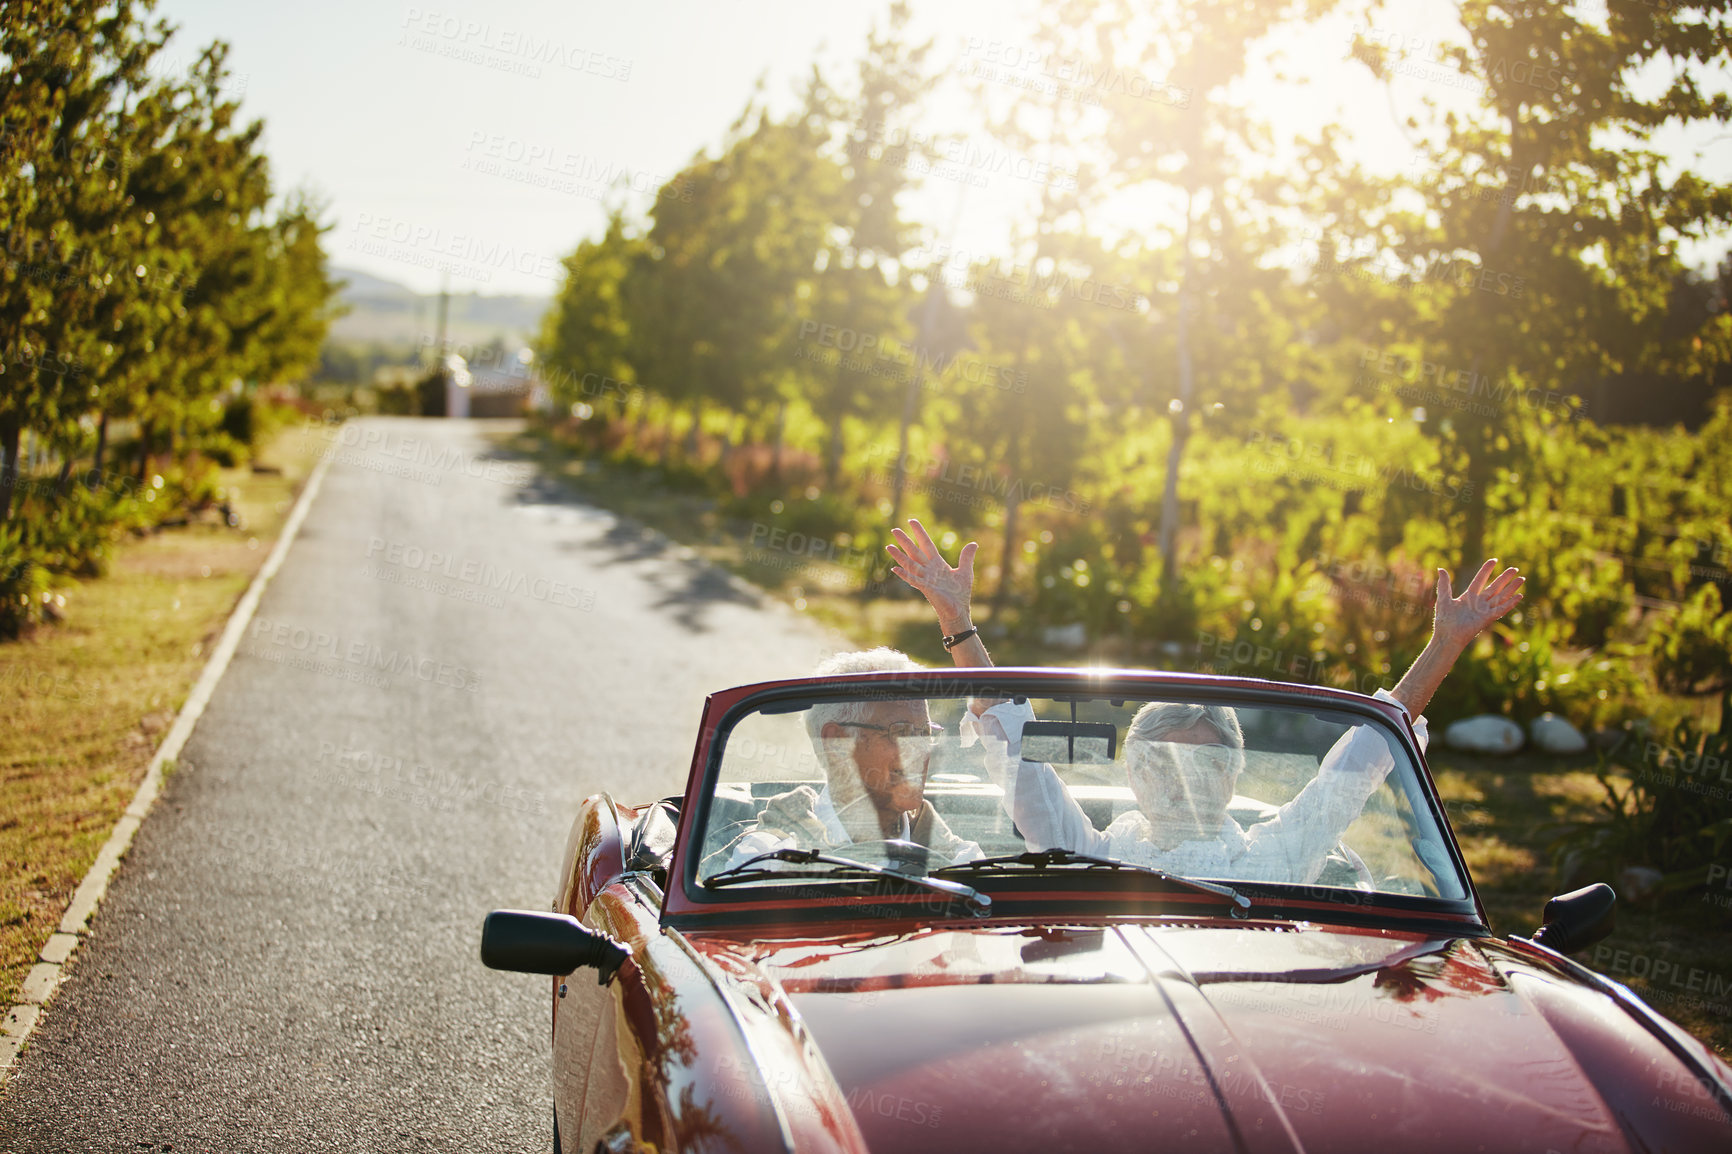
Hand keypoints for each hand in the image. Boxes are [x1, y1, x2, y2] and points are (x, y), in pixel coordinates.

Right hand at [886, 519, 976, 634]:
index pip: (926, 544)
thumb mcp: (965, 572)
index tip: (912, 521)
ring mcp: (926, 579)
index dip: (919, 533)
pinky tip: (895, 569)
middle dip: (905, 541)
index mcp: (937, 564)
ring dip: (899, 556)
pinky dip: (904, 574)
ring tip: (888, 546)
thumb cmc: (960, 594)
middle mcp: (929, 570)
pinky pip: (913, 580)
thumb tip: (973, 544)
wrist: (958, 611)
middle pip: (915, 552)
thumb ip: (966, 558)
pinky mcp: (926, 589)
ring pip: (910, 564)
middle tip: (894, 530)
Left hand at [1433, 559, 1523, 648]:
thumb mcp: (1444, 599)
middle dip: (1504, 578)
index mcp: (1468, 597)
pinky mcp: (1488, 619)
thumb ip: (1444, 584)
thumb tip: (1441, 569)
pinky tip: (1520, 596)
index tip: (1494, 560)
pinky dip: (1510, 603)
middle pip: (1494, 587)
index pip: (1480, 580)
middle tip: (1515, 569)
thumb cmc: (1444, 620)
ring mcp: (1484, 610)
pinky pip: (1501, 609)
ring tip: (1521, 579)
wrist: (1447, 636)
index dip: (1486, 570)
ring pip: (1501, 596)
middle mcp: (1478, 603)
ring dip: (1512, 588)